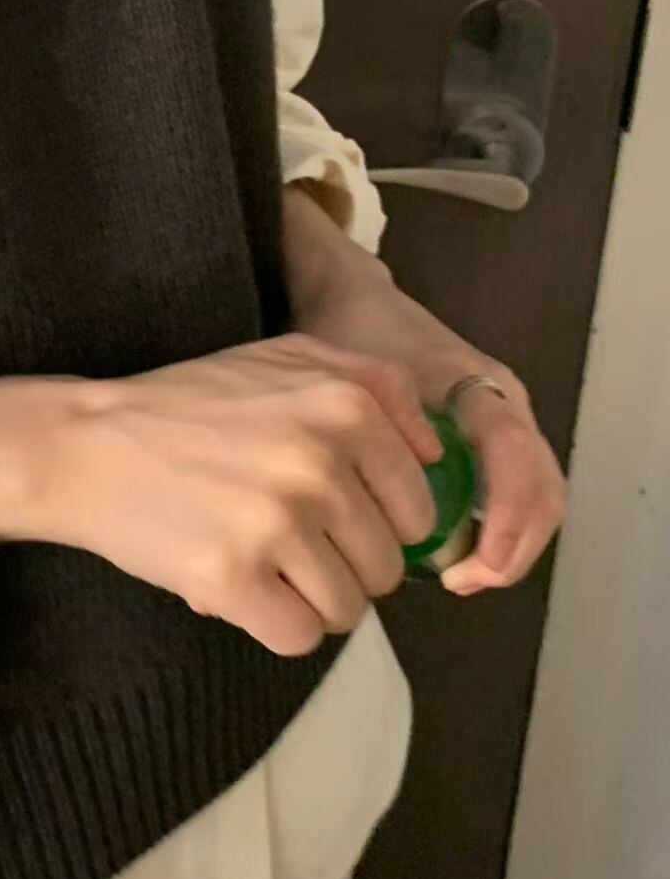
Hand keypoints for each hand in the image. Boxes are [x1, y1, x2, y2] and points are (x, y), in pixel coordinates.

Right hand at [38, 336, 441, 657]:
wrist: (85, 446)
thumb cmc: (187, 407)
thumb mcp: (288, 357)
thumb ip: (377, 387)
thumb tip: (440, 454)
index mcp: (348, 404)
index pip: (420, 509)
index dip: (377, 523)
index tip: (327, 513)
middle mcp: (321, 460)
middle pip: (387, 566)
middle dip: (343, 566)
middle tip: (282, 540)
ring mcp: (278, 521)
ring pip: (349, 609)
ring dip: (310, 601)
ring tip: (261, 562)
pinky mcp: (234, 577)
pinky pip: (300, 637)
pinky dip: (275, 626)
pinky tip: (239, 587)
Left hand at [283, 190, 566, 595]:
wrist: (356, 297)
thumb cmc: (351, 337)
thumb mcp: (347, 380)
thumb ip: (348, 433)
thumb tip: (338, 521)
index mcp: (473, 385)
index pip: (511, 456)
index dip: (505, 517)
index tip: (474, 565)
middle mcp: (503, 403)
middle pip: (542, 487)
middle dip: (514, 545)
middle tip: (463, 581)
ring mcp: (505, 420)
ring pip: (538, 496)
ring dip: (509, 545)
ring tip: (458, 578)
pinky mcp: (494, 438)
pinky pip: (519, 493)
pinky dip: (500, 533)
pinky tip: (454, 559)